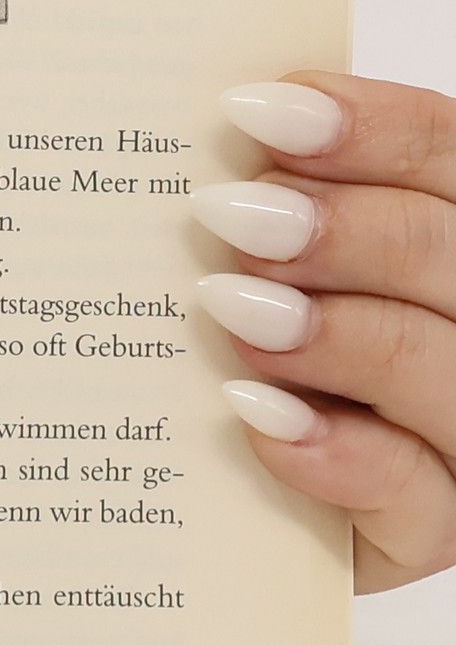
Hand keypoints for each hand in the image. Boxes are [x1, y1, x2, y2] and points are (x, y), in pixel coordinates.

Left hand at [193, 71, 455, 590]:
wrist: (241, 510)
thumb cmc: (258, 361)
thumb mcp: (271, 268)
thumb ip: (275, 206)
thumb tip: (212, 136)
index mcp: (451, 245)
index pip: (450, 159)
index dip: (368, 127)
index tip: (252, 109)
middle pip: (452, 256)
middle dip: (345, 228)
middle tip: (231, 215)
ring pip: (445, 370)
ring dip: (336, 333)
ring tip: (232, 308)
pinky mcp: (435, 534)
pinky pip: (415, 495)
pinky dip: (333, 450)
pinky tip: (253, 413)